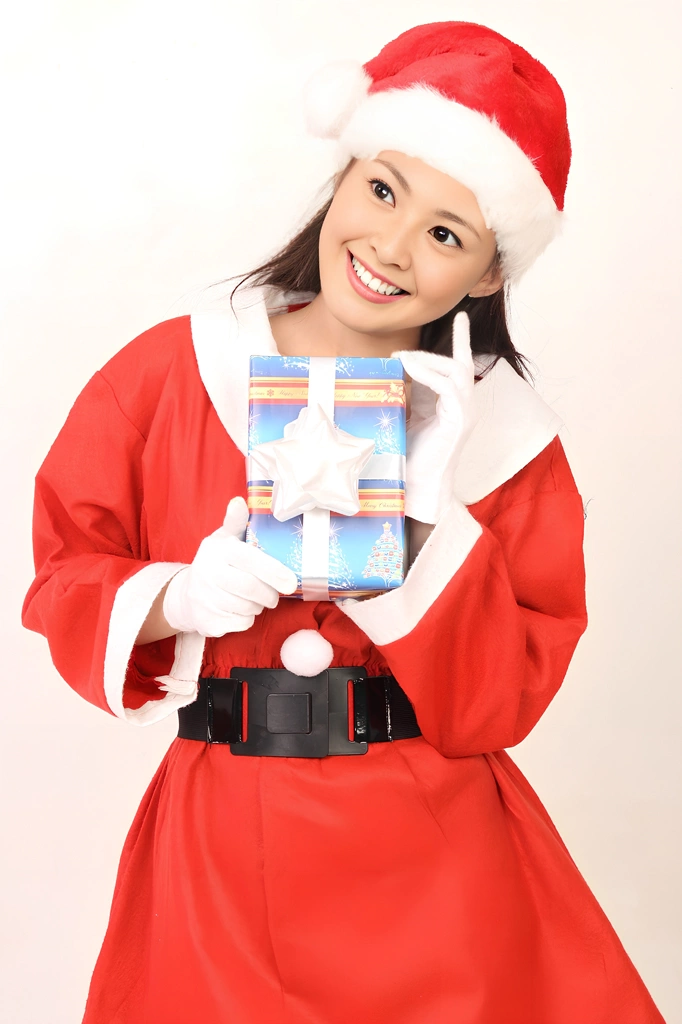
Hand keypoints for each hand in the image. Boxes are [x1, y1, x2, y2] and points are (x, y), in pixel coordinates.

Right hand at [163, 497, 297, 636]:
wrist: (186, 596)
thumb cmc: (215, 564)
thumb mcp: (223, 539)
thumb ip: (235, 522)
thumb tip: (239, 501)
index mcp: (217, 550)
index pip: (250, 561)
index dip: (274, 572)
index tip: (291, 583)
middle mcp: (207, 573)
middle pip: (251, 588)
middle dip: (270, 594)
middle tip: (275, 595)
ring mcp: (204, 599)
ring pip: (248, 607)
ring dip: (259, 605)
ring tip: (255, 599)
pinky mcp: (206, 621)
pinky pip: (240, 623)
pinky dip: (247, 619)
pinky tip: (240, 610)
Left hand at [392, 311, 474, 523]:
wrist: (418, 487)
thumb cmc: (409, 457)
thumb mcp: (407, 416)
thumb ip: (408, 393)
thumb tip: (392, 371)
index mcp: (454, 404)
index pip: (459, 365)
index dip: (461, 339)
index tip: (462, 316)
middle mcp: (465, 406)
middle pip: (459, 364)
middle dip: (432, 353)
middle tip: (400, 355)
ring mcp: (465, 413)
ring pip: (456, 371)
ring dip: (428, 361)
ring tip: (402, 361)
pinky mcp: (459, 420)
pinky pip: (448, 386)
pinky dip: (428, 373)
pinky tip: (408, 370)